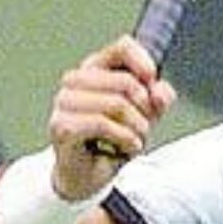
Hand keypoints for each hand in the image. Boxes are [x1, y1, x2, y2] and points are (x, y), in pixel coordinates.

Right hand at [48, 35, 176, 199]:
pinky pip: (103, 124)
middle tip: (143, 127)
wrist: (87, 176)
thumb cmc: (111, 141)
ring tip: (134, 140)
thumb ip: (157, 99)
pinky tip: (127, 148)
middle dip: (145, 109)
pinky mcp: (62, 126)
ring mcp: (64, 102)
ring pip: (116, 104)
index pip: (122, 47)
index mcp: (95, 69)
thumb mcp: (144, 116)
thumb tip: (160, 91)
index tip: (153, 80)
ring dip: (136, 128)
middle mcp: (75, 80)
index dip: (143, 62)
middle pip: (125, 81)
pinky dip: (124, 139)